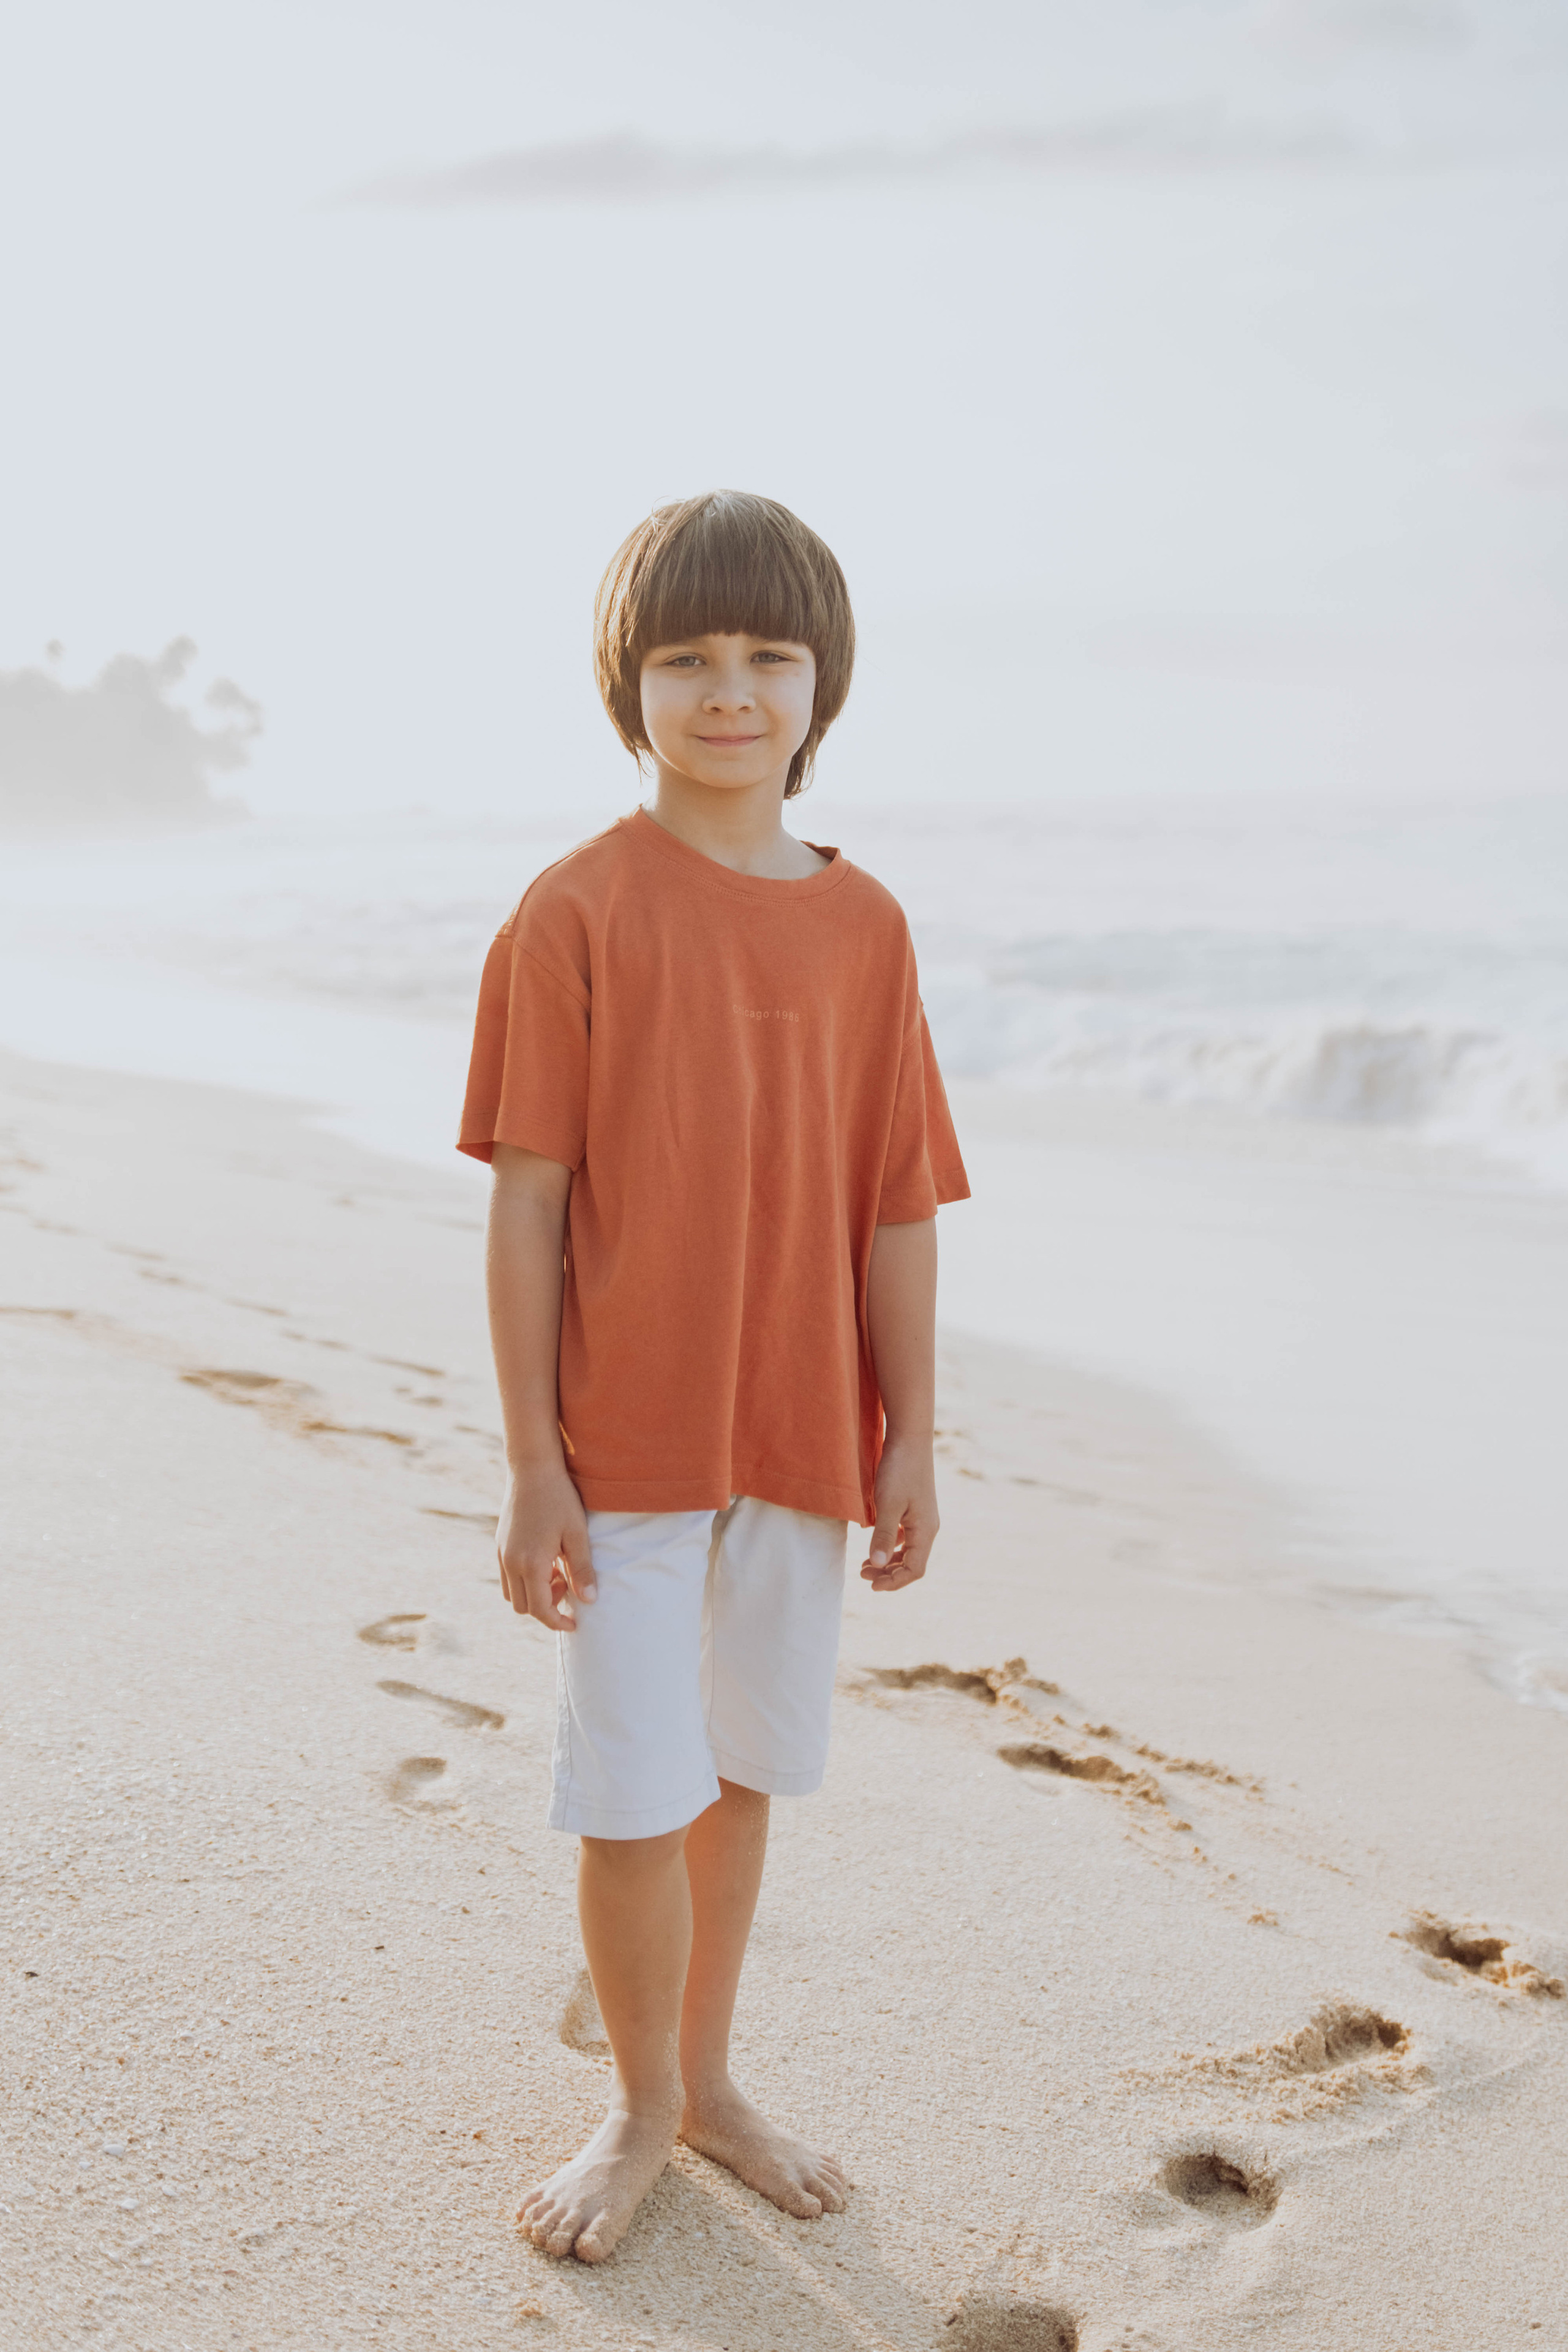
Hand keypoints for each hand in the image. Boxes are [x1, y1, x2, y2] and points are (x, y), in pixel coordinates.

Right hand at [496, 1460, 594, 1630]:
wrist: (533, 1469)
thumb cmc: (559, 1499)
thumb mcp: (577, 1534)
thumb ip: (582, 1570)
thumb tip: (589, 1601)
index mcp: (531, 1563)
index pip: (540, 1609)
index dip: (557, 1622)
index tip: (574, 1623)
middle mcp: (511, 1563)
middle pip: (523, 1607)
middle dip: (546, 1608)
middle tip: (566, 1586)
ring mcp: (502, 1554)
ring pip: (512, 1595)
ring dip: (534, 1595)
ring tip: (556, 1572)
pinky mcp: (499, 1546)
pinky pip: (507, 1578)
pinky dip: (525, 1581)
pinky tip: (544, 1560)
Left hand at [861, 1436, 938, 1592]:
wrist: (910, 1437)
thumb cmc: (899, 1469)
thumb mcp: (887, 1504)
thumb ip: (882, 1536)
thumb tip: (877, 1566)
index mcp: (925, 1530)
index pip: (914, 1570)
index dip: (894, 1582)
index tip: (871, 1585)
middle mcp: (928, 1527)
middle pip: (912, 1563)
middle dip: (889, 1574)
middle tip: (862, 1574)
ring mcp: (923, 1517)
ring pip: (909, 1550)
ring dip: (889, 1561)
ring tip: (866, 1564)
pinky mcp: (915, 1507)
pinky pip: (906, 1536)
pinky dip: (891, 1545)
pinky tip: (876, 1541)